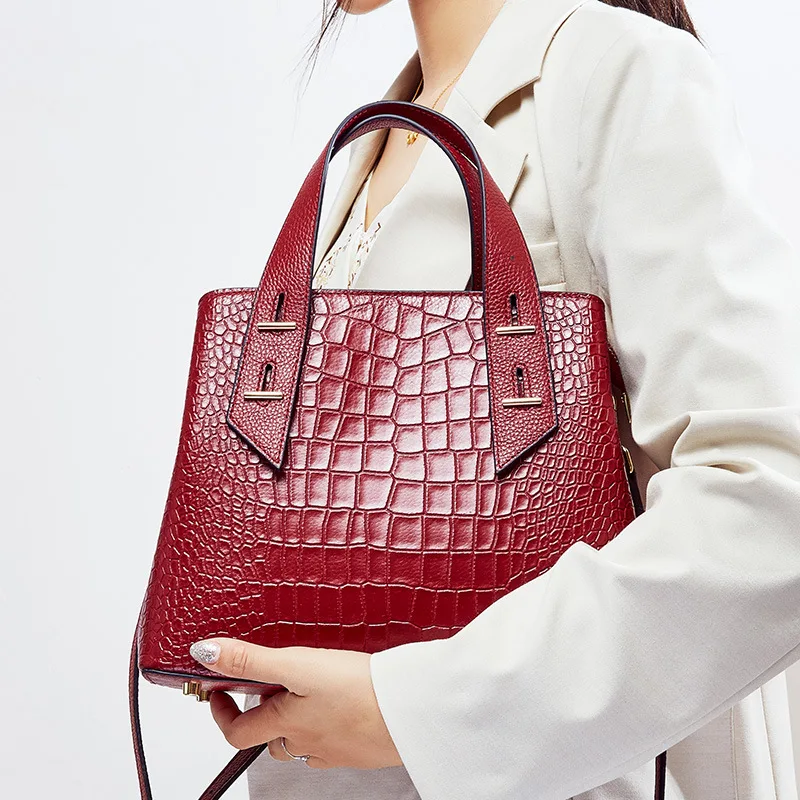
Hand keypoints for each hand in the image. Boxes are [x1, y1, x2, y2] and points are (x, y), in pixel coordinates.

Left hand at [188, 638, 402, 769]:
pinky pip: (334, 741)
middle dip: (265, 714)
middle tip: (270, 684)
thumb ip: (251, 660)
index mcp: (286, 724)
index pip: (237, 733)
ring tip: (309, 690)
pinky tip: (344, 705)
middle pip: (270, 738)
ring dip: (297, 722)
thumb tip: (205, 653)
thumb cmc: (358, 691)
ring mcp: (334, 750)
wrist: (412, 711)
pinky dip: (329, 726)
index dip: (222, 713)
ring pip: (303, 742)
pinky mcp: (361, 749)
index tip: (220, 692)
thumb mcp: (297, 665)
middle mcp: (306, 744)